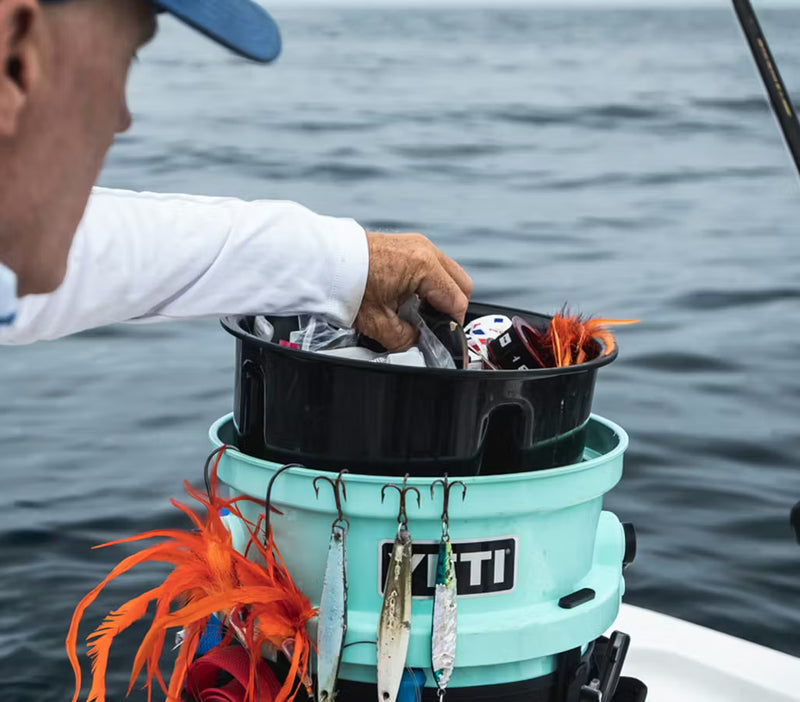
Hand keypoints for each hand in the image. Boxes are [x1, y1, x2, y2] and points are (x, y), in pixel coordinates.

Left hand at [354, 231, 471, 350]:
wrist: (323, 262)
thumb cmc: (346, 284)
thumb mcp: (379, 323)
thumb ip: (405, 338)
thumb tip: (416, 343)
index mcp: (424, 266)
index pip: (456, 301)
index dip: (454, 326)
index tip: (449, 340)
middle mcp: (424, 250)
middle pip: (460, 285)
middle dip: (452, 309)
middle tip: (436, 329)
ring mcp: (416, 245)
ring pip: (447, 274)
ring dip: (440, 295)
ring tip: (420, 314)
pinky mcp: (405, 246)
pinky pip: (431, 266)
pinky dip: (428, 284)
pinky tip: (410, 299)